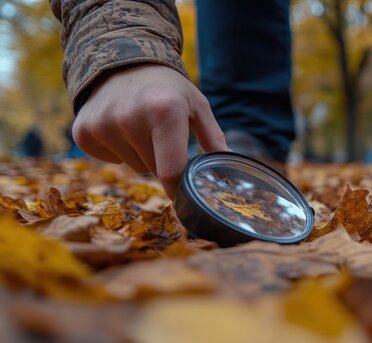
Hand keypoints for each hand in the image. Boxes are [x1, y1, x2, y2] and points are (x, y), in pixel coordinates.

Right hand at [73, 64, 228, 197]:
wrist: (122, 60)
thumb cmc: (168, 88)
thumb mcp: (197, 105)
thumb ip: (214, 138)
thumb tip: (231, 166)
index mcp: (164, 112)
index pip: (170, 171)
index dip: (178, 190)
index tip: (183, 196)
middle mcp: (130, 118)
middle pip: (153, 170)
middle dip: (163, 161)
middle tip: (162, 135)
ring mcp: (103, 125)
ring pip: (133, 167)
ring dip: (141, 155)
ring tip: (141, 126)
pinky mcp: (83, 132)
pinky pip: (109, 160)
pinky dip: (117, 150)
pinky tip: (120, 126)